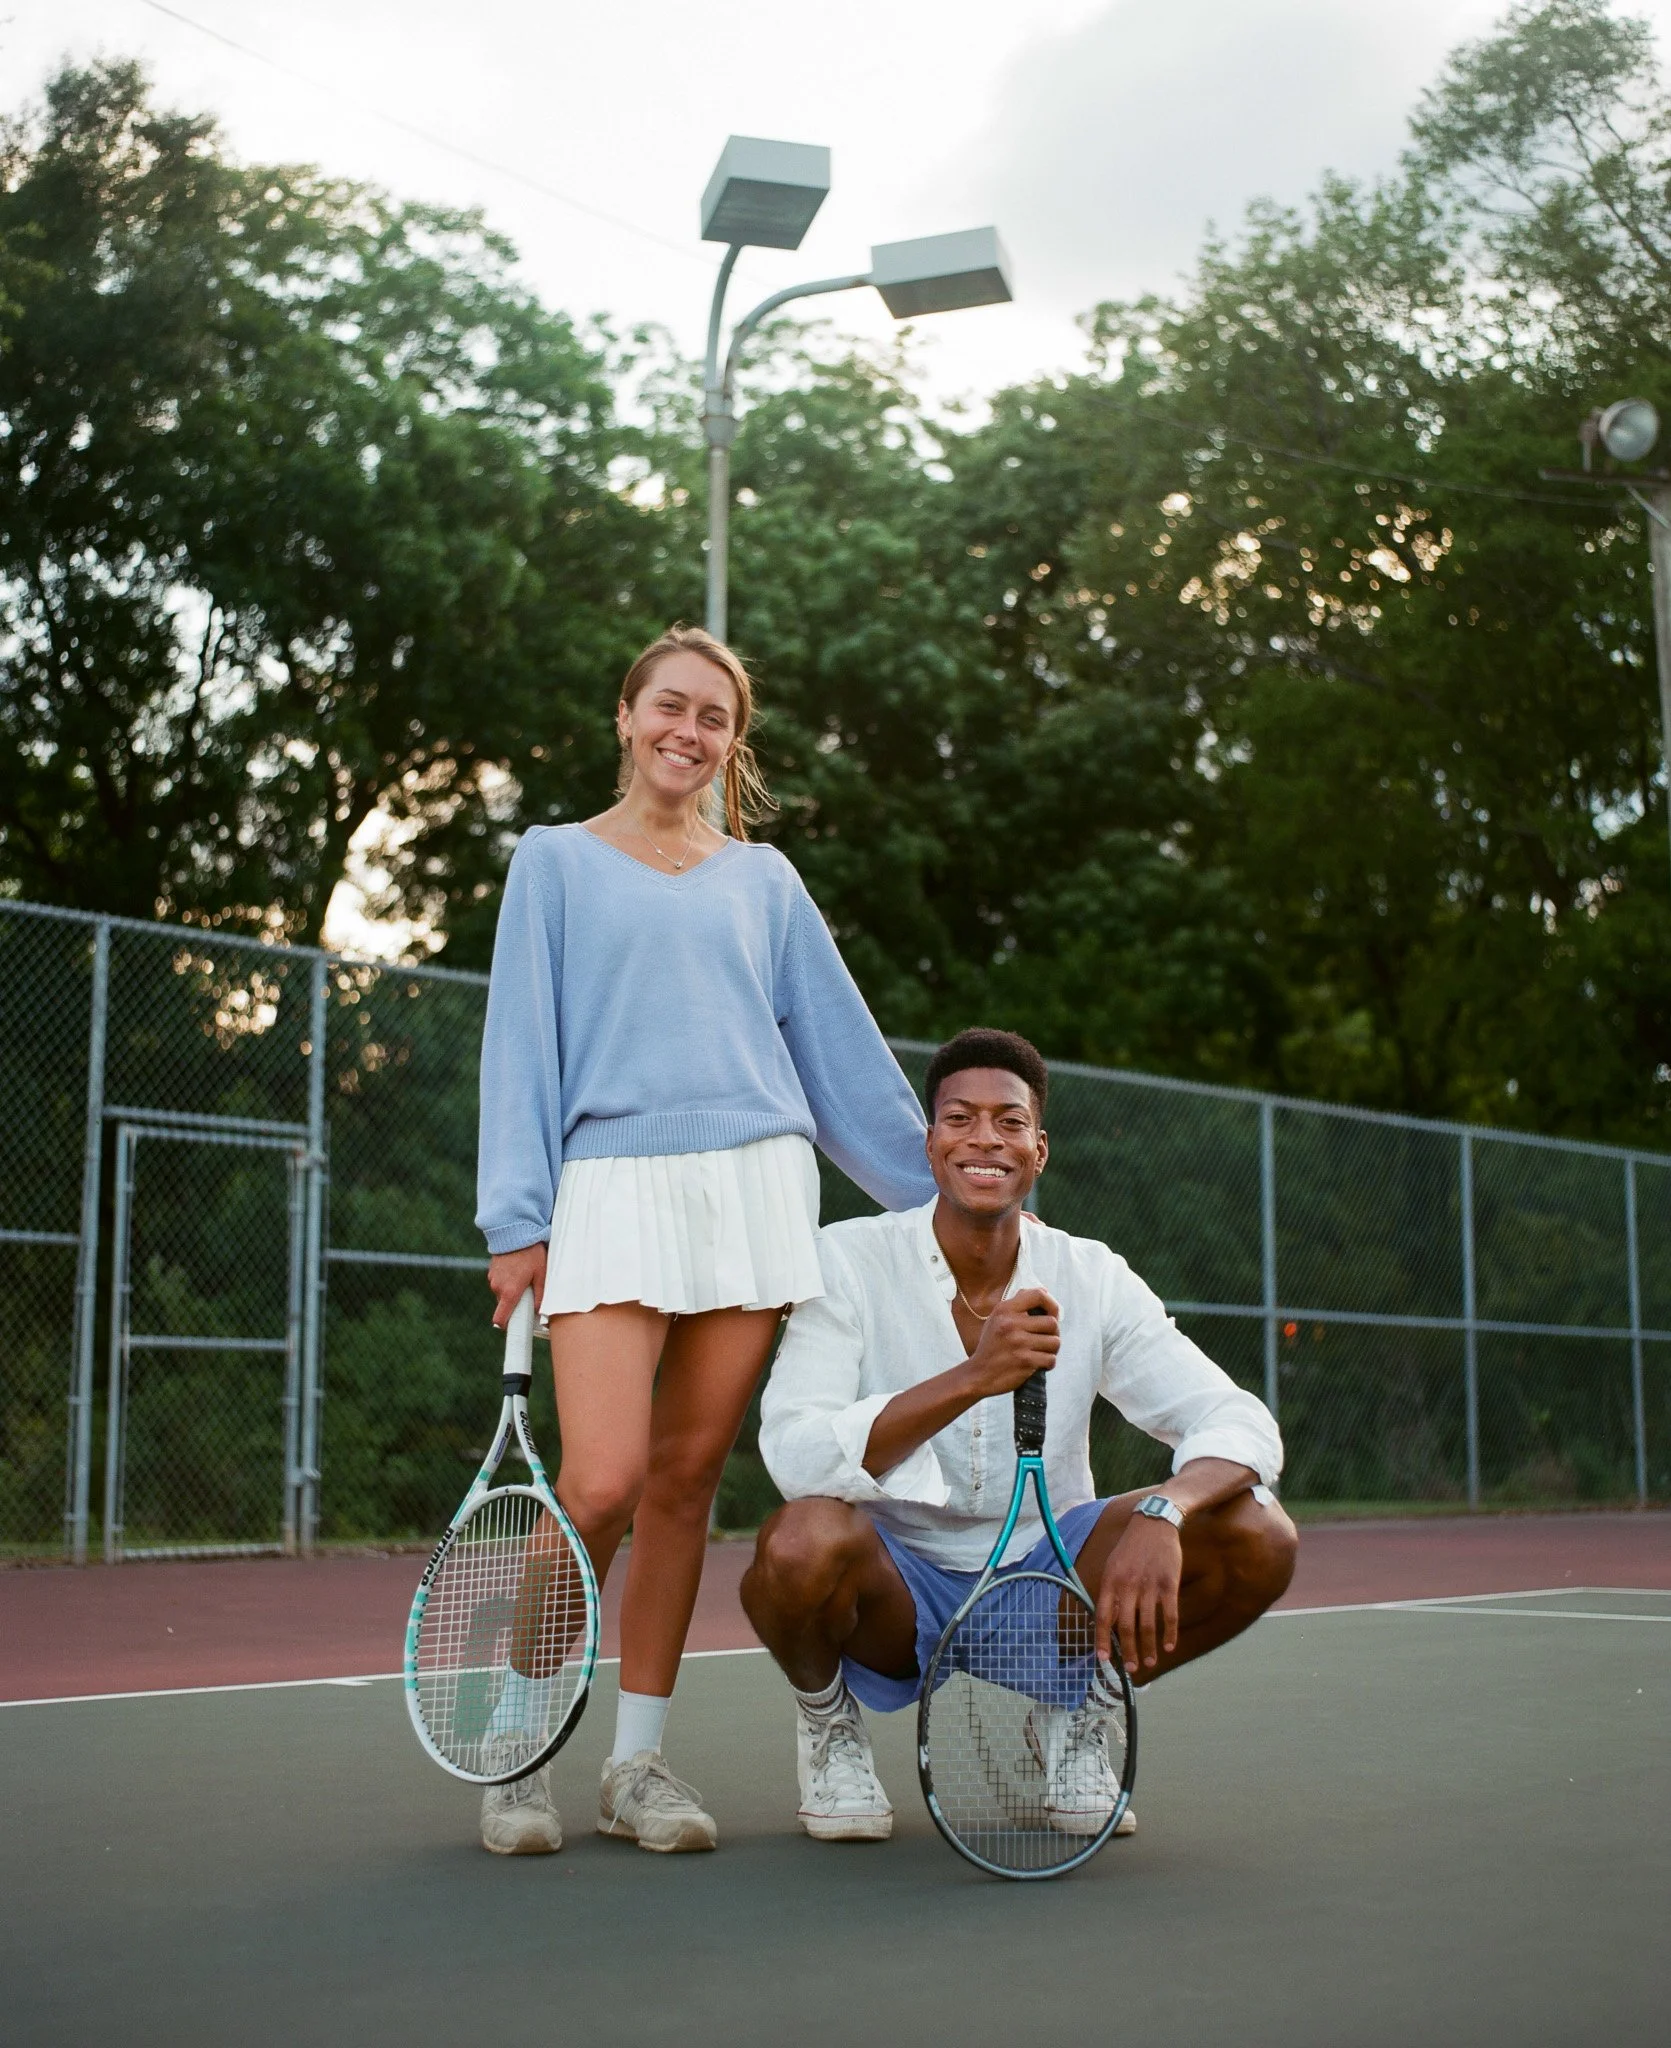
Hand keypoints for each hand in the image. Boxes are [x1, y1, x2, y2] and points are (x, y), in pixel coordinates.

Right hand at [487, 1244, 546, 1329]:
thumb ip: (540, 1295)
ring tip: (524, 1276)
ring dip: (511, 1291)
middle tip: (528, 1292)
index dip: (506, 1326)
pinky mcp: (491, 1271)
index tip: (515, 1326)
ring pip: (502, 1293)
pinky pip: (499, 1283)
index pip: (500, 1319)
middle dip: (515, 1303)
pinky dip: (507, 1281)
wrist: (515, 1231)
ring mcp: (492, 1279)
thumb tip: (538, 1311)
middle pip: (504, 1305)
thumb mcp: (541, 1274)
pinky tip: (517, 1270)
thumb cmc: (531, 1253)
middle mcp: (498, 1288)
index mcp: (510, 1292)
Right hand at [962, 1286, 1059, 1398]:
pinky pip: (1051, 1359)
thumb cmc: (991, 1346)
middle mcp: (1011, 1323)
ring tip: (1041, 1352)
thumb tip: (1044, 1291)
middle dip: (1054, 1333)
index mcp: (1005, 1310)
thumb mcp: (997, 1318)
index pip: (1038, 1295)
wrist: (978, 1374)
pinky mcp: (1025, 1361)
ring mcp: (1019, 1342)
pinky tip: (1039, 1364)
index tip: (1052, 1315)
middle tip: (1046, 1340)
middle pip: (1052, 1323)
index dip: (1052, 1304)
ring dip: (1052, 1350)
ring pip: (1055, 1342)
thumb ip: (1018, 1304)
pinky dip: (1048, 1363)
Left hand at [1095, 1511, 1182, 1673]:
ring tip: (1150, 1662)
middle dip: (1128, 1651)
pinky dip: (1170, 1633)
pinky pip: (1170, 1614)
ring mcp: (1149, 1585)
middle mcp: (1128, 1585)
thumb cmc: (1132, 1547)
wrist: (1155, 1523)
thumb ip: (1110, 1591)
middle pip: (1126, 1627)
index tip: (1103, 1659)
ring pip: (1148, 1625)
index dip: (1102, 1639)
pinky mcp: (1169, 1583)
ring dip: (1149, 1648)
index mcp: (1110, 1580)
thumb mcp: (1113, 1565)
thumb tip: (1109, 1621)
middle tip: (1131, 1668)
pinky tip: (1170, 1646)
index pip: (1103, 1616)